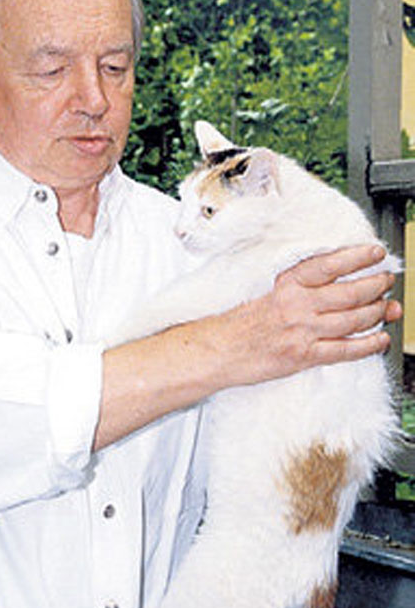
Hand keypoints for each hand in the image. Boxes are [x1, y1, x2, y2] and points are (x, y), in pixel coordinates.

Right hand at [225, 245, 400, 385]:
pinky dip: (368, 345)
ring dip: (377, 312)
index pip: (329, 264)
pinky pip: (346, 350)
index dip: (357, 256)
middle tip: (386, 281)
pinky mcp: (304, 355)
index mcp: (286, 285)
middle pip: (349, 292)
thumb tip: (330, 281)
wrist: (219, 351)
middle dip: (376, 286)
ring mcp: (303, 331)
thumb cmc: (239, 325)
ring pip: (353, 319)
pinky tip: (380, 339)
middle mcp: (297, 305)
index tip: (374, 252)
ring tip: (388, 307)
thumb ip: (297, 287)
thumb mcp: (267, 293)